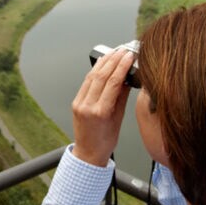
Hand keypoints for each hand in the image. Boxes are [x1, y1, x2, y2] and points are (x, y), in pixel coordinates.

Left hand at [71, 49, 133, 166]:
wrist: (88, 153)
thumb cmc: (105, 142)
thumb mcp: (119, 119)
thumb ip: (121, 97)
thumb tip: (127, 79)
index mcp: (100, 112)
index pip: (112, 82)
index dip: (122, 66)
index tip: (129, 56)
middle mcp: (87, 106)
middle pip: (101, 76)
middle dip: (113, 60)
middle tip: (124, 50)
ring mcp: (79, 103)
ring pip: (92, 76)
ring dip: (104, 62)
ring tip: (115, 52)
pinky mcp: (76, 102)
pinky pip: (86, 82)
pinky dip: (95, 71)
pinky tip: (103, 63)